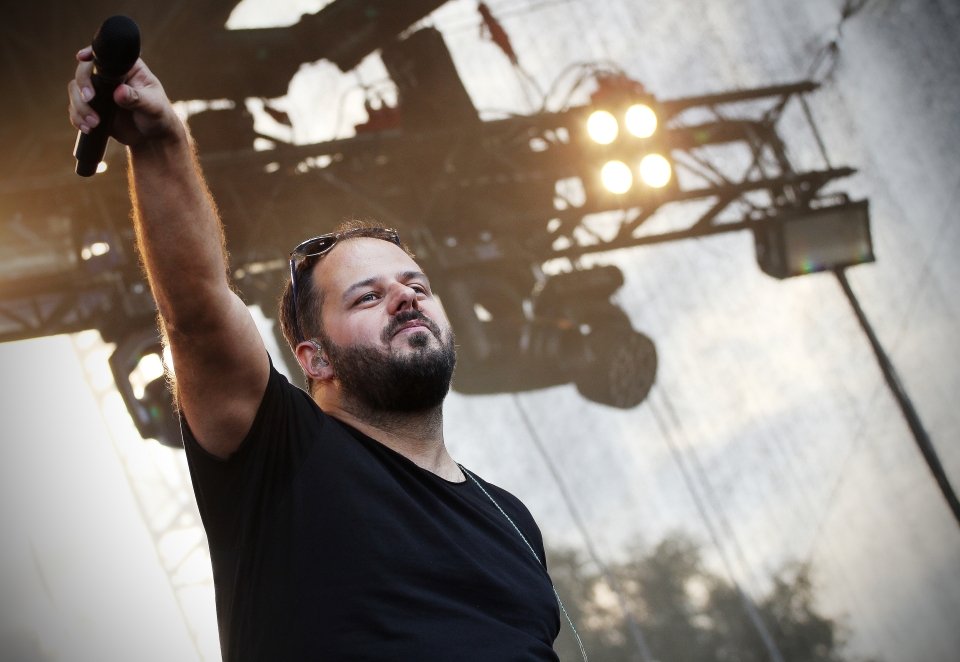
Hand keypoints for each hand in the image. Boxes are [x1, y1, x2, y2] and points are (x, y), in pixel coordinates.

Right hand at [67, 46, 182, 148]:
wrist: (153, 138)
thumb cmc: (159, 116)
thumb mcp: (153, 107)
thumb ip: (137, 99)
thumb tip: (119, 92)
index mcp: (127, 69)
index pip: (105, 55)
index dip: (90, 53)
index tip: (81, 57)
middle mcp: (110, 77)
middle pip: (84, 72)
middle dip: (83, 85)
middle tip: (89, 98)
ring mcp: (100, 92)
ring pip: (76, 91)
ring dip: (80, 106)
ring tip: (94, 122)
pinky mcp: (94, 108)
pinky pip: (76, 109)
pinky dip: (78, 118)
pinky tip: (87, 128)